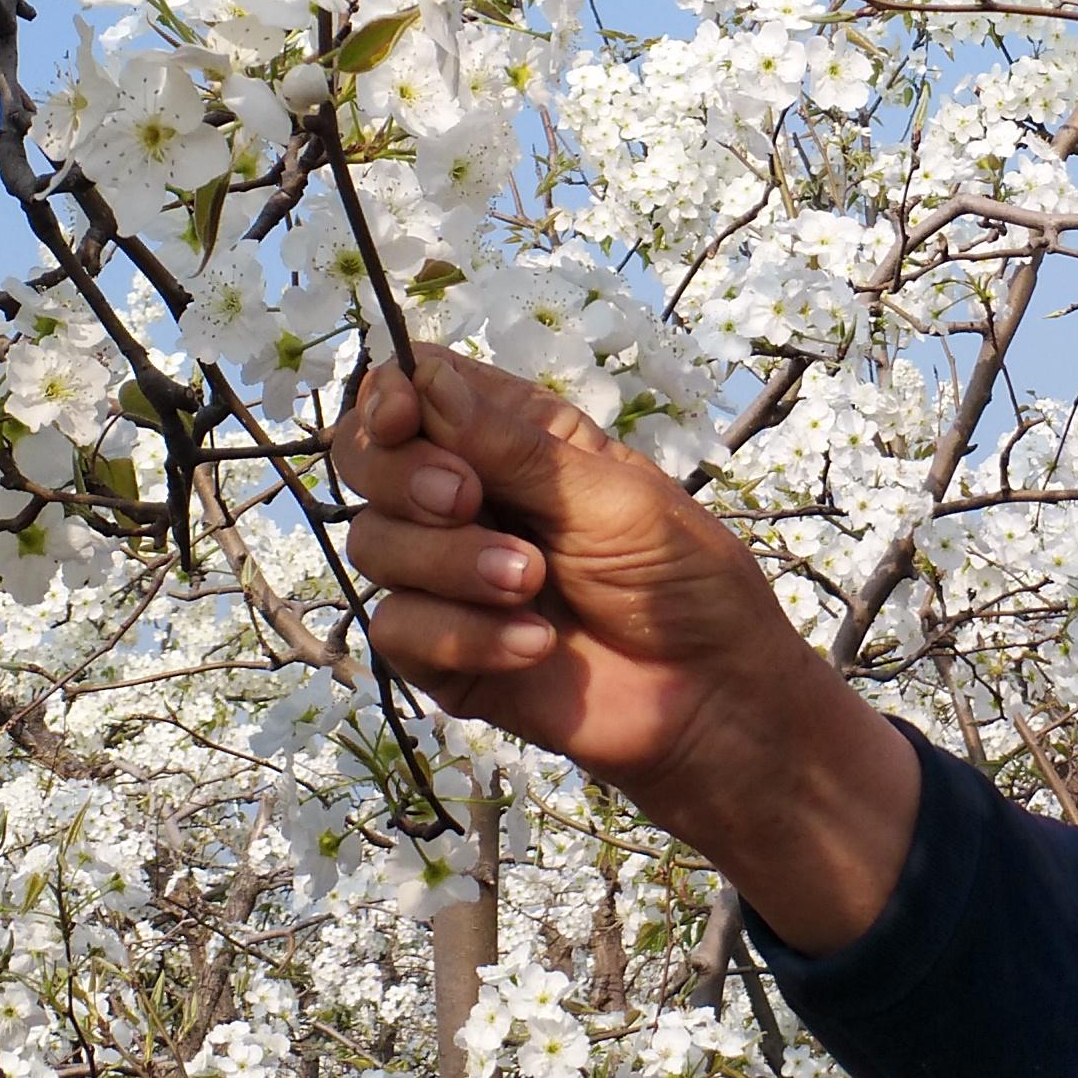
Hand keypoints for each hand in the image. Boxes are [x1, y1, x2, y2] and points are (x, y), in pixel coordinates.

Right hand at [326, 347, 917, 946]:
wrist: (710, 698)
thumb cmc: (681, 579)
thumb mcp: (610, 495)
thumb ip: (513, 446)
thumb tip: (423, 378)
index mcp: (510, 441)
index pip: (410, 394)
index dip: (387, 399)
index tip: (403, 417)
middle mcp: (466, 501)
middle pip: (366, 463)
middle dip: (406, 478)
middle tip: (469, 500)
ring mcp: (447, 579)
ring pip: (375, 546)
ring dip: (452, 564)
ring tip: (533, 583)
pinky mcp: (442, 654)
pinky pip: (397, 630)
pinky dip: (465, 635)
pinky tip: (535, 644)